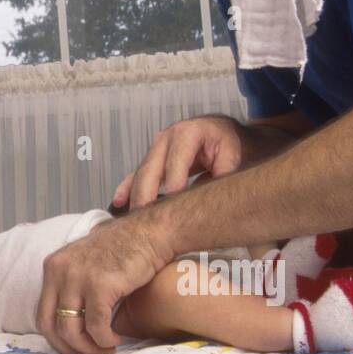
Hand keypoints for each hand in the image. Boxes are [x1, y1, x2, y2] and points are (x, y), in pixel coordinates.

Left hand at [37, 212, 176, 353]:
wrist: (151, 232)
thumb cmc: (125, 249)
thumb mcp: (87, 262)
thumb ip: (74, 285)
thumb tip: (70, 321)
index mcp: (53, 266)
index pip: (42, 313)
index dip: (57, 338)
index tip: (74, 348)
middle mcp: (59, 270)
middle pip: (50, 325)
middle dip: (68, 348)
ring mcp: (77, 277)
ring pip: (71, 330)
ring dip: (88, 348)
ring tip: (106, 348)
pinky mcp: (99, 286)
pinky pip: (95, 327)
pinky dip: (104, 339)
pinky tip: (115, 339)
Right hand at [112, 115, 244, 210]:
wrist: (223, 132)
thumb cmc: (228, 142)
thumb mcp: (233, 153)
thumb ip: (224, 172)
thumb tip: (215, 195)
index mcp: (188, 132)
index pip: (176, 162)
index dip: (173, 184)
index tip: (172, 206)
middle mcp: (167, 137)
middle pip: (150, 169)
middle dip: (147, 195)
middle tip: (148, 220)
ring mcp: (157, 148)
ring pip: (141, 174)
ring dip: (136, 197)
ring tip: (135, 221)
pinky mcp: (153, 159)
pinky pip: (137, 175)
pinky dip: (128, 189)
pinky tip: (119, 202)